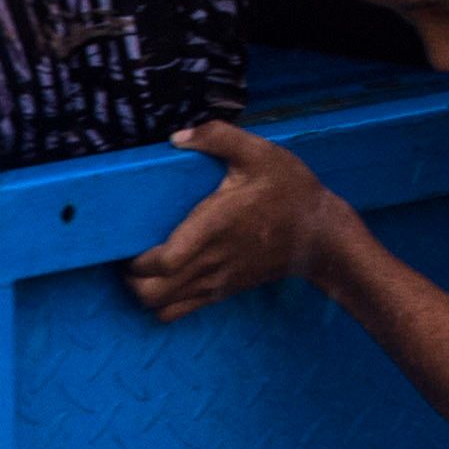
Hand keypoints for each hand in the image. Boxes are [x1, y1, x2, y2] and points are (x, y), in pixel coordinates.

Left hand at [127, 123, 349, 320]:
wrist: (321, 236)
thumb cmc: (290, 192)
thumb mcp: (259, 153)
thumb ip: (217, 137)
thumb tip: (176, 137)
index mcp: (213, 228)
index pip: (165, 262)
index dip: (139, 259)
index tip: (131, 240)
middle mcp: (210, 262)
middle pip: (152, 292)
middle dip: (131, 278)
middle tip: (128, 253)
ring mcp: (216, 281)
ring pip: (162, 308)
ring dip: (143, 292)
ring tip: (141, 268)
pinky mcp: (222, 291)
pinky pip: (180, 312)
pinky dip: (162, 304)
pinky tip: (163, 280)